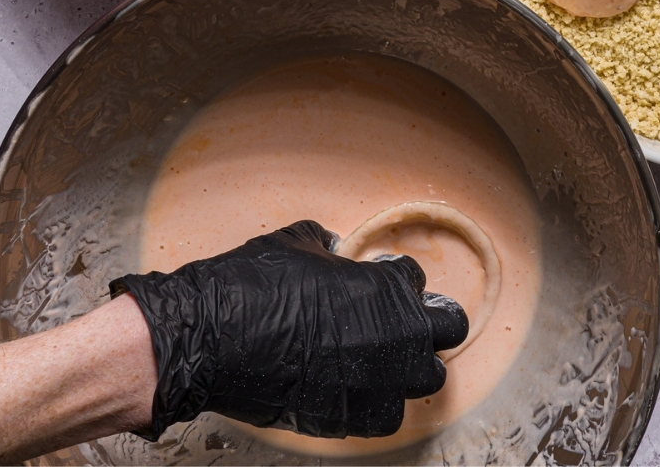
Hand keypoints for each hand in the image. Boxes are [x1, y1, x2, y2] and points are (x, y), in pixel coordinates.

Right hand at [111, 220, 468, 440]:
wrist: (211, 340)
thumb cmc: (252, 285)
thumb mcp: (299, 242)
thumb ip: (331, 248)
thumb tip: (334, 251)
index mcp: (391, 288)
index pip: (416, 280)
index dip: (395, 279)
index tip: (378, 284)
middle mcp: (398, 337)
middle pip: (448, 331)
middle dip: (428, 323)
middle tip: (402, 321)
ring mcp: (379, 381)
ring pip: (426, 379)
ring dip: (408, 367)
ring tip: (381, 358)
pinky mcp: (353, 417)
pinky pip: (387, 414)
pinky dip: (376, 400)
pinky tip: (354, 386)